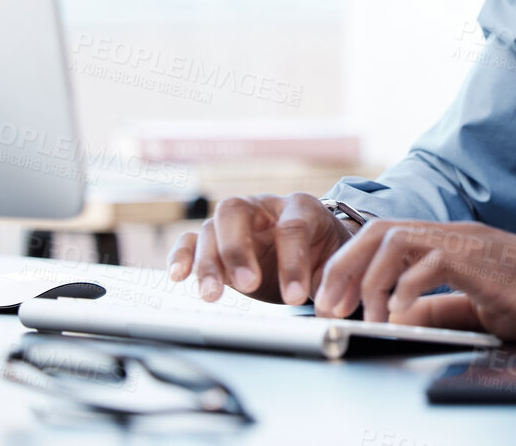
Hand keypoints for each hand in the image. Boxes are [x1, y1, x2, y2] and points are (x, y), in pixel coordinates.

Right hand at [167, 193, 356, 304]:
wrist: (317, 244)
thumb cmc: (326, 252)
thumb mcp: (337, 261)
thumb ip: (333, 280)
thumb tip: (329, 308)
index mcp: (300, 207)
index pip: (291, 227)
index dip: (292, 262)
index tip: (295, 297)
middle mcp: (263, 206)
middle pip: (237, 210)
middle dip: (238, 249)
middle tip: (248, 284)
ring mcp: (237, 221)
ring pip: (211, 227)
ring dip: (208, 262)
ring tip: (212, 295)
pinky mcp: (216, 240)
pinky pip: (192, 240)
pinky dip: (182, 256)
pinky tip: (178, 276)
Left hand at [313, 219, 515, 346]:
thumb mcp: (483, 309)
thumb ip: (442, 308)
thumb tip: (400, 315)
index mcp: (456, 243)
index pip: (386, 237)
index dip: (348, 264)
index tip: (329, 298)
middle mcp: (461, 234)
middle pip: (380, 232)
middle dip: (343, 268)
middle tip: (327, 307)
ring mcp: (475, 244)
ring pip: (397, 241)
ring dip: (369, 281)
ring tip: (364, 318)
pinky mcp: (489, 262)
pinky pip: (432, 264)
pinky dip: (406, 292)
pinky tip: (401, 318)